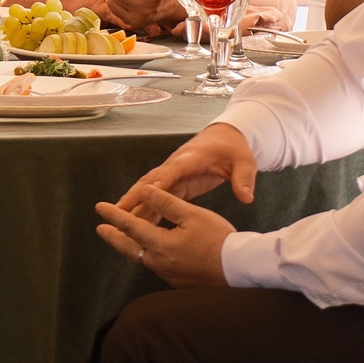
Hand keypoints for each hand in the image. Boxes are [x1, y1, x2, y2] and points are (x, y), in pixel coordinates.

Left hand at [94, 183, 234, 286]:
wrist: (239, 269)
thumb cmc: (219, 239)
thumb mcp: (192, 215)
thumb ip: (166, 203)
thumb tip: (146, 192)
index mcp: (161, 244)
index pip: (130, 226)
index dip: (114, 215)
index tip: (99, 207)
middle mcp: (160, 263)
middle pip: (129, 248)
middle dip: (113, 237)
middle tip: (101, 229)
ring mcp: (169, 274)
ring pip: (141, 258)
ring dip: (128, 247)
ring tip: (121, 239)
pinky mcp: (178, 281)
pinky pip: (154, 265)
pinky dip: (145, 255)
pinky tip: (149, 252)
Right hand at [118, 121, 257, 207]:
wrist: (226, 139)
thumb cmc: (234, 150)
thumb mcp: (244, 162)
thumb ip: (244, 179)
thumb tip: (246, 197)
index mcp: (191, 159)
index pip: (171, 171)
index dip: (157, 184)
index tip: (143, 196)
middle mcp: (176, 165)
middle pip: (151, 181)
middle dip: (134, 196)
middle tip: (117, 212)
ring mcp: (172, 174)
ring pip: (148, 189)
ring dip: (133, 203)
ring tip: (117, 220)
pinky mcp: (174, 183)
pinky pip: (156, 197)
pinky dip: (144, 208)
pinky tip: (136, 223)